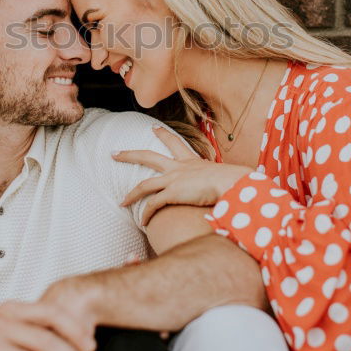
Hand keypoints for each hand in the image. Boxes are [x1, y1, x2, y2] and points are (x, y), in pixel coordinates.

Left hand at [113, 127, 251, 225]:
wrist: (234, 182)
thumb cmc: (235, 182)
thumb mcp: (226, 178)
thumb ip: (222, 183)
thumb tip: (233, 191)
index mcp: (192, 161)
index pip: (175, 144)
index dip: (163, 135)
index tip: (153, 128)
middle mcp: (180, 167)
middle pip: (148, 156)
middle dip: (130, 155)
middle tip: (115, 153)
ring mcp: (175, 179)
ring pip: (145, 184)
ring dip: (131, 194)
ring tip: (121, 202)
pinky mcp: (173, 193)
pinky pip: (153, 205)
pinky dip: (147, 214)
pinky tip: (143, 222)